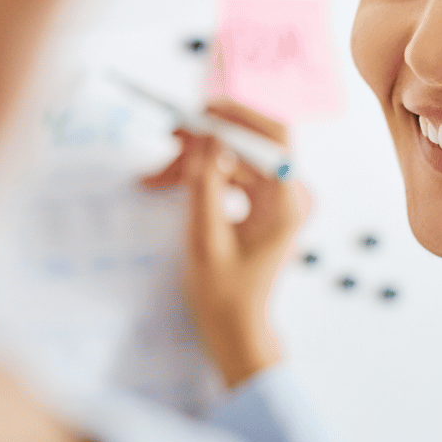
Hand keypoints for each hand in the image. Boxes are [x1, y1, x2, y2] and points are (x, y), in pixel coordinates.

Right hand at [143, 100, 311, 387]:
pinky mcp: (260, 204)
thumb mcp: (205, 238)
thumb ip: (206, 184)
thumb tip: (206, 137)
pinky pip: (230, 174)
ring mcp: (275, 198)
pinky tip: (166, 183)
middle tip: (167, 138)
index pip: (274, 137)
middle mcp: (288, 193)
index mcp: (286, 202)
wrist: (235, 329)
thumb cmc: (223, 294)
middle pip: (249, 142)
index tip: (200, 113)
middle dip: (206, 139)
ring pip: (232, 157)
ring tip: (153, 177)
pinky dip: (200, 176)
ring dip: (194, 162)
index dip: (239, 115)